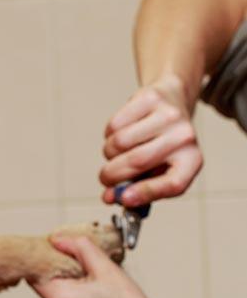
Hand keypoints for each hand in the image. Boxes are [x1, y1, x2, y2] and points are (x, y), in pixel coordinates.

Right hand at [100, 75, 202, 207]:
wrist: (172, 101)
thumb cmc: (161, 144)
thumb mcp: (157, 170)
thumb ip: (136, 187)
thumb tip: (109, 197)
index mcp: (192, 160)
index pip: (172, 183)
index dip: (145, 193)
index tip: (123, 199)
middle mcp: (185, 137)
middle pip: (137, 162)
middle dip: (111, 175)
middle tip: (105, 179)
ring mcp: (168, 115)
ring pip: (119, 143)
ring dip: (109, 153)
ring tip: (118, 151)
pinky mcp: (150, 98)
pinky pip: (114, 125)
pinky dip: (109, 134)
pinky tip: (121, 131)